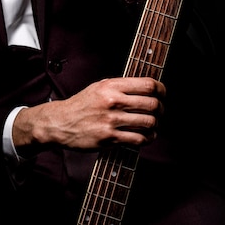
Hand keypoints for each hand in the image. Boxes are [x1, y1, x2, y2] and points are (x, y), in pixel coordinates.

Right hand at [13, 77, 165, 151]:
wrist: (61, 122)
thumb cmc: (82, 103)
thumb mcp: (99, 86)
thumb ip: (121, 86)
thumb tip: (147, 87)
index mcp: (111, 86)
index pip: (147, 84)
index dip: (161, 89)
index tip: (163, 93)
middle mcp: (113, 101)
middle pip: (152, 104)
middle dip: (161, 109)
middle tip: (160, 111)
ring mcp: (111, 121)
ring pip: (148, 123)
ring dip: (155, 125)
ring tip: (153, 125)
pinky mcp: (110, 138)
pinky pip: (138, 139)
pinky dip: (147, 139)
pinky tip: (146, 136)